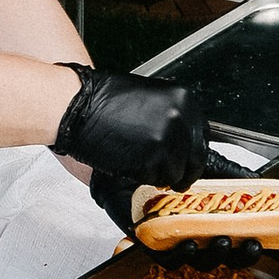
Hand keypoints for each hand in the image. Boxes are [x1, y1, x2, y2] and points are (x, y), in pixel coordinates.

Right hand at [51, 66, 210, 196]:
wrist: (76, 105)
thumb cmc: (102, 100)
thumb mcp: (149, 98)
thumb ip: (170, 117)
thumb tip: (183, 142)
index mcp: (183, 100)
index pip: (202, 137)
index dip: (193, 154)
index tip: (188, 163)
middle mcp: (181, 119)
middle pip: (196, 160)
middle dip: (183, 172)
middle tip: (173, 179)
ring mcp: (167, 140)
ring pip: (175, 174)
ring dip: (158, 175)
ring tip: (138, 161)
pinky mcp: (151, 160)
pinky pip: (154, 180)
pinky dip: (142, 178)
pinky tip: (127, 162)